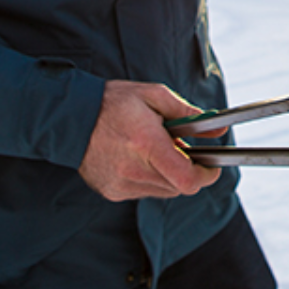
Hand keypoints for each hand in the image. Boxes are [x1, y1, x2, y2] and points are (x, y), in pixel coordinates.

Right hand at [78, 80, 223, 201]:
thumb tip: (218, 128)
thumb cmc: (115, 103)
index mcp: (146, 144)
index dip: (206, 176)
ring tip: (161, 150)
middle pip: (179, 187)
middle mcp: (133, 170)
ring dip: (171, 175)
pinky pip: (145, 192)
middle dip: (190, 171)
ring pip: (164, 191)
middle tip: (186, 150)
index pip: (186, 179)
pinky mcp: (112, 192)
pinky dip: (153, 179)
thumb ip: (189, 113)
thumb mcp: (155, 96)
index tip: (214, 166)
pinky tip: (144, 159)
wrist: (70, 119)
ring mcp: (121, 185)